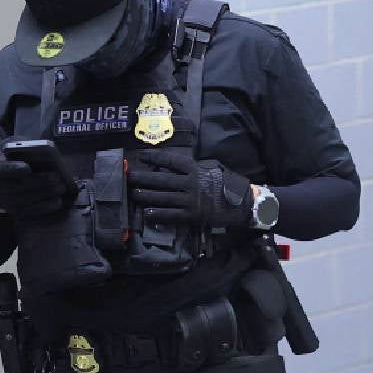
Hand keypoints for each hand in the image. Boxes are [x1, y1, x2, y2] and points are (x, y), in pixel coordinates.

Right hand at [0, 149, 71, 217]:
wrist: (2, 180)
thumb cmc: (13, 159)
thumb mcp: (13, 147)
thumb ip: (24, 145)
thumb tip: (42, 149)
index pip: (4, 170)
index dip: (15, 169)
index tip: (27, 168)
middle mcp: (0, 187)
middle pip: (21, 186)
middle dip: (41, 182)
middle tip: (58, 177)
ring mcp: (7, 201)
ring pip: (28, 199)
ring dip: (47, 194)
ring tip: (62, 187)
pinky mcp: (16, 211)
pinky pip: (31, 211)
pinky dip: (46, 207)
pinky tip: (58, 201)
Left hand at [129, 151, 250, 230]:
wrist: (242, 204)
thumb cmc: (226, 184)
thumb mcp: (212, 169)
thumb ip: (194, 168)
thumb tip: (176, 166)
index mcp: (195, 169)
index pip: (170, 161)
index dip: (154, 158)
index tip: (141, 156)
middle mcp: (191, 183)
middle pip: (162, 180)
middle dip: (144, 178)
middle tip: (130, 176)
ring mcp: (191, 200)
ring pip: (163, 198)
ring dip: (147, 196)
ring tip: (134, 194)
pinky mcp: (192, 215)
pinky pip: (171, 215)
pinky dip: (158, 215)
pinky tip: (147, 214)